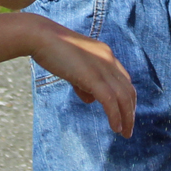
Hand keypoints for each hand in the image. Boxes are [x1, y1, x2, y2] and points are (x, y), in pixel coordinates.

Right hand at [29, 16, 137, 136]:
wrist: (40, 37)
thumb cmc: (52, 50)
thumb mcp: (73, 67)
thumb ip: (84, 82)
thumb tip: (91, 100)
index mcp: (105, 54)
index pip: (124, 79)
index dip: (127, 98)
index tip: (125, 114)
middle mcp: (109, 59)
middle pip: (128, 89)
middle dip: (130, 111)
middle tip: (128, 129)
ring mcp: (102, 67)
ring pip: (123, 97)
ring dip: (126, 117)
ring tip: (124, 133)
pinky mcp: (92, 76)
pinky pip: (109, 100)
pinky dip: (115, 115)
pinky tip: (115, 127)